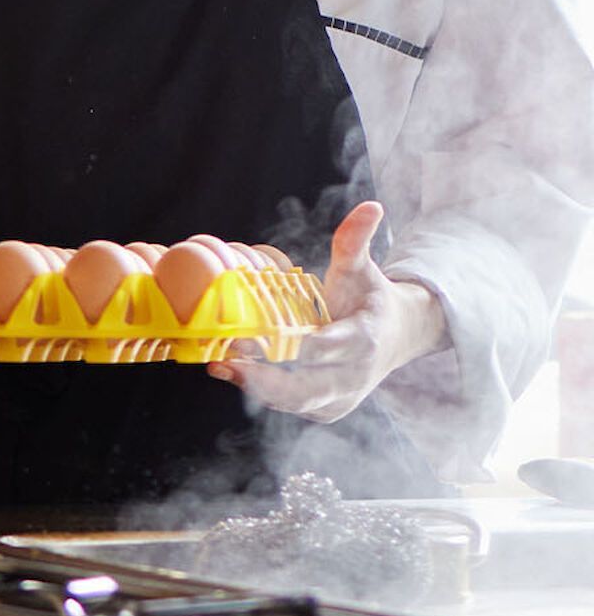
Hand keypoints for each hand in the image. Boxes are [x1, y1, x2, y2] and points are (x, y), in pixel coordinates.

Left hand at [207, 201, 447, 422]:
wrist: (398, 336)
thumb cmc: (371, 297)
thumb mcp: (364, 268)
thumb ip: (356, 240)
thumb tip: (371, 206)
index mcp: (362, 340)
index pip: (323, 347)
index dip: (285, 344)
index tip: (251, 334)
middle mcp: (353, 377)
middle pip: (305, 387)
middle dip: (262, 377)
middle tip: (223, 358)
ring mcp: (341, 399)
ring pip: (294, 402)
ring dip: (254, 387)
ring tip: (217, 364)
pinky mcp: (327, 410)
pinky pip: (292, 405)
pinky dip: (261, 393)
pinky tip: (229, 372)